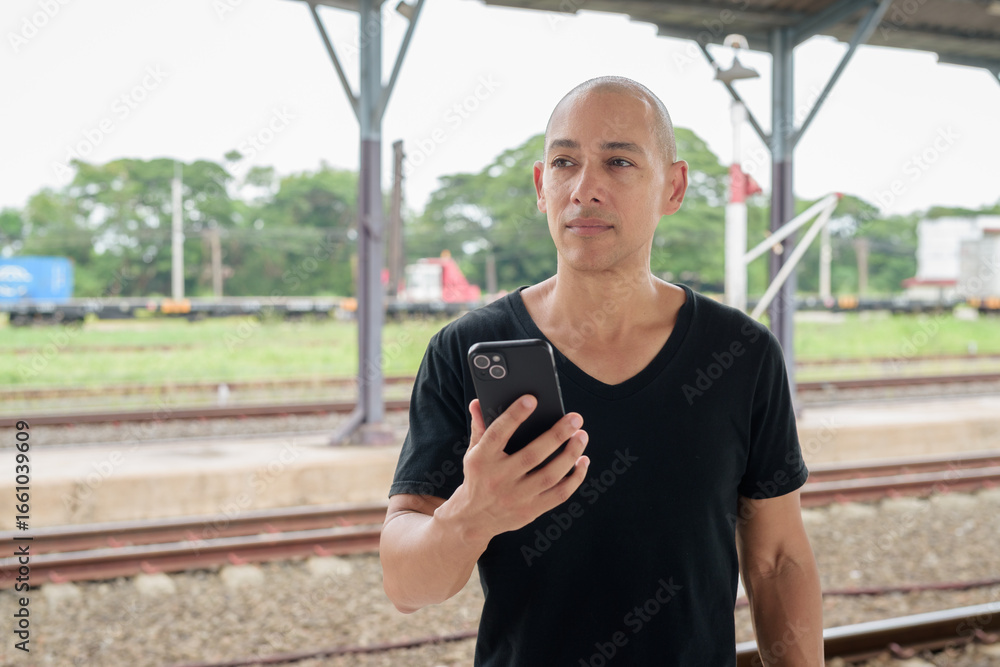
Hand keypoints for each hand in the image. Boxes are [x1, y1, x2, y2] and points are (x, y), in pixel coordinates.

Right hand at [440, 395, 589, 549]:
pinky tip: (582, 461)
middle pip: (532, 455)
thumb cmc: (479, 476)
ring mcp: (516, 497)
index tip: (532, 399)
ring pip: (550, 475)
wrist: (473, 519)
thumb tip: (479, 402)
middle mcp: (499, 479)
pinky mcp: (531, 511)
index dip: (514, 416)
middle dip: (557, 434)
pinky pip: (559, 494)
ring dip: (570, 454)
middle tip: (575, 418)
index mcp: (482, 460)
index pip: (498, 434)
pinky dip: (575, 477)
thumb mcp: (473, 452)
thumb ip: (480, 427)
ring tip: (582, 436)